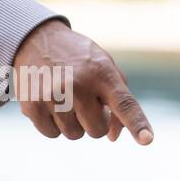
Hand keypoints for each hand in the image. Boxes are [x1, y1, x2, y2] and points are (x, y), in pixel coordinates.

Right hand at [12, 20, 152, 143]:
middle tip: (86, 101)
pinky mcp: (32, 105)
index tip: (148, 140)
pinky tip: (50, 103)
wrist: (38, 40)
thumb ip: (118, 99)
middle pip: (97, 130)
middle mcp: (78, 85)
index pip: (124, 103)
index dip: (137, 123)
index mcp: (102, 73)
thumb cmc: (81, 60)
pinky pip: (52, 134)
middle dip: (95, 121)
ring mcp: (53, 96)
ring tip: (66, 98)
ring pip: (74, 135)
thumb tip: (113, 137)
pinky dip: (54, 124)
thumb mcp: (105, 67)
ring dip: (74, 123)